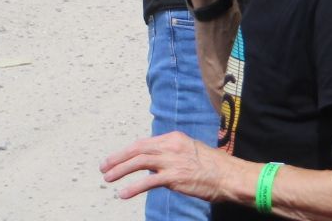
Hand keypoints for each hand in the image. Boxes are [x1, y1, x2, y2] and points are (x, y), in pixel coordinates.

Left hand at [101, 131, 244, 202]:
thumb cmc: (212, 166)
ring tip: (107, 179)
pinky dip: (133, 187)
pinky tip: (123, 193)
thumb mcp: (190, 152)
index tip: (115, 159)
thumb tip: (153, 164)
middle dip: (118, 158)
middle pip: (138, 149)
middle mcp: (171, 146)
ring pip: (139, 162)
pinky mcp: (174, 177)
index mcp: (175, 138)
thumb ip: (171, 154)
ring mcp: (172, 161)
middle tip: (104, 167)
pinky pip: (148, 182)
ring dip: (120, 170)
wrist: (228, 175)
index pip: (144, 143)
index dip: (127, 151)